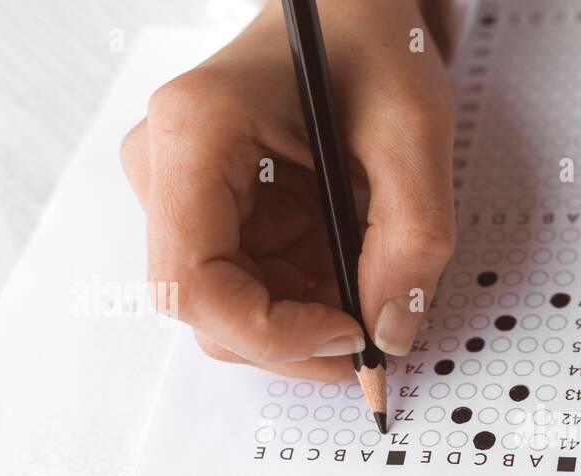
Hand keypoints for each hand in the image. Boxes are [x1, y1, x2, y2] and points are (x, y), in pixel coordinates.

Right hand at [121, 0, 455, 380]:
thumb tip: (389, 337)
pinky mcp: (208, 212)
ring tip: (366, 272)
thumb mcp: (415, 134)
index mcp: (194, 133)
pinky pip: (250, 288)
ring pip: (231, 311)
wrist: (352, 10)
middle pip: (209, 312)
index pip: (192, 285)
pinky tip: (344, 256)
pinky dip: (307, 296)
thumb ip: (412, 241)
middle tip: (374, 329)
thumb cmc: (371, 43)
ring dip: (307, 318)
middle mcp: (165, 168)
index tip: (350, 334)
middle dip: (297, 337)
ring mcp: (180, 194)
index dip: (271, 333)